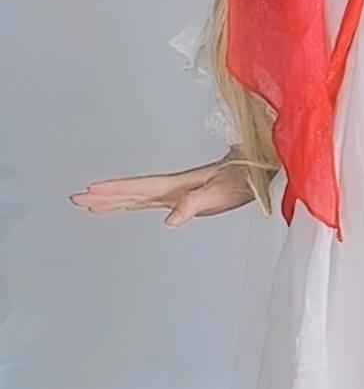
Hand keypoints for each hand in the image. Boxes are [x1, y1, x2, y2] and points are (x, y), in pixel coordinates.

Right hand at [69, 154, 256, 225]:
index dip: (115, 190)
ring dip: (114, 200)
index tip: (90, 191)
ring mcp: (177, 192)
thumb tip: (169, 220)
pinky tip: (125, 206)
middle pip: (132, 192)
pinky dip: (133, 203)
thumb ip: (195, 205)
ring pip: (137, 197)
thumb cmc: (244, 180)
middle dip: (105, 195)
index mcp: (178, 185)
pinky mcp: (184, 197)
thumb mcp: (220, 194)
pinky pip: (150, 201)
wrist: (260, 167)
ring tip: (90, 204)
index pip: (139, 188)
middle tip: (77, 198)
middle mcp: (173, 187)